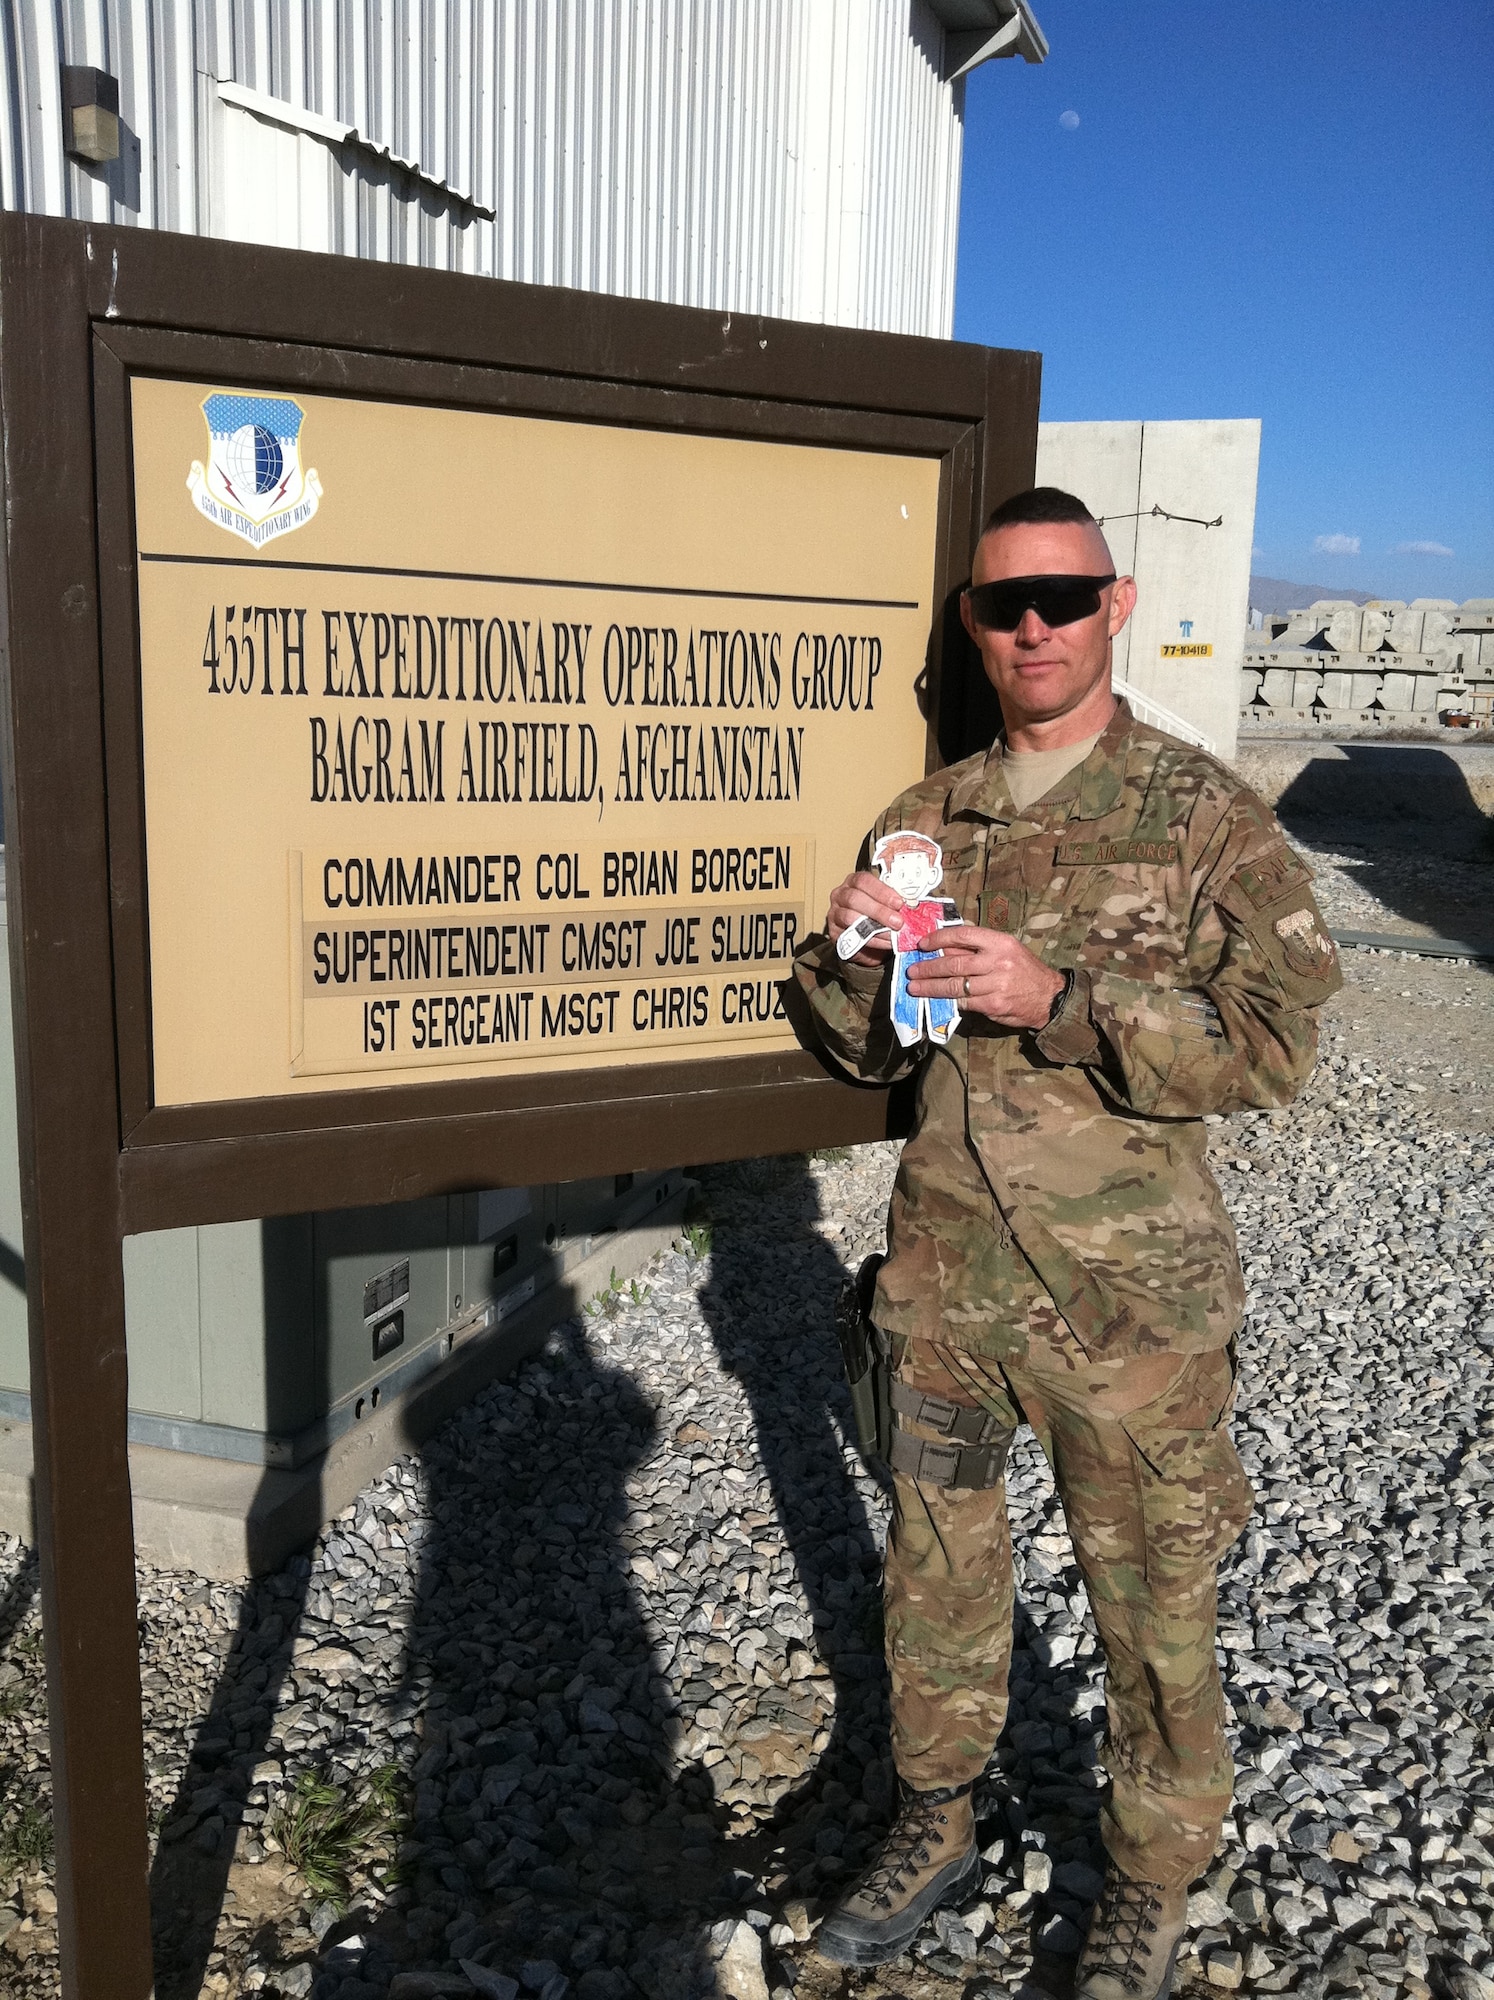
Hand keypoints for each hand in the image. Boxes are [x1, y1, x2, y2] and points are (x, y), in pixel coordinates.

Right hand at [826, 868, 904, 964]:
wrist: (868, 941)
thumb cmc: (878, 917)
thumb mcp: (886, 903)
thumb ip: (894, 900)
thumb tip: (912, 902)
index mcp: (854, 882)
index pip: (863, 880)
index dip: (881, 891)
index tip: (898, 902)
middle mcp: (841, 895)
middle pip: (854, 898)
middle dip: (879, 910)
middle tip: (898, 921)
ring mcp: (835, 914)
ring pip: (850, 917)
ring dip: (875, 927)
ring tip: (893, 934)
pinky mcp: (834, 933)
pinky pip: (851, 936)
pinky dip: (872, 941)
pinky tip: (886, 943)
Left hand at [905, 922, 1064, 1028]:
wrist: (1048, 996)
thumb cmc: (1024, 970)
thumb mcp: (1006, 950)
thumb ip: (978, 948)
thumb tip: (944, 947)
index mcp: (999, 942)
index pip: (962, 935)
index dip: (938, 938)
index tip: (922, 944)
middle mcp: (997, 961)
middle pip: (953, 962)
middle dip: (928, 967)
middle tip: (912, 971)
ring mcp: (996, 984)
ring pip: (954, 984)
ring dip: (930, 987)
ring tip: (915, 987)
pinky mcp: (993, 1004)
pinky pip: (963, 1001)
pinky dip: (947, 1000)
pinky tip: (935, 999)